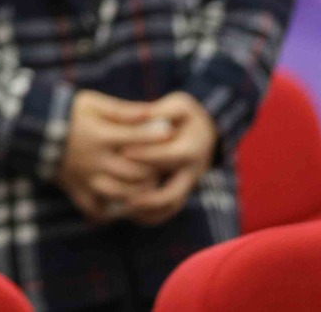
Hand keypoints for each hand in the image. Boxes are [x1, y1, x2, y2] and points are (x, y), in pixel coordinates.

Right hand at [57, 90, 173, 222]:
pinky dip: (116, 211)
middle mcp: (95, 161)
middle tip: (165, 162)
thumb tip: (154, 113)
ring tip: (148, 181)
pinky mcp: (78, 193)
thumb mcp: (92, 103)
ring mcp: (87, 180)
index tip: (171, 133)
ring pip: (125, 195)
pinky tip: (126, 202)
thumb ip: (123, 110)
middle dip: (155, 168)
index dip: (159, 137)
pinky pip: (101, 211)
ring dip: (141, 190)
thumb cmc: (68, 113)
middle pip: (137, 172)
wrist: (33, 131)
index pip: (139, 140)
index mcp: (100, 136)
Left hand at [118, 91, 217, 226]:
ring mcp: (187, 185)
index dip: (146, 154)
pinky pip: (166, 212)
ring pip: (169, 207)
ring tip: (121, 207)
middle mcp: (193, 172)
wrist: (202, 132)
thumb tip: (143, 115)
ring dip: (147, 211)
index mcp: (193, 148)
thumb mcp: (178, 105)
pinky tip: (127, 212)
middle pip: (171, 192)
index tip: (123, 151)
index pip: (170, 156)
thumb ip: (161, 111)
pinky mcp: (180, 193)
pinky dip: (149, 216)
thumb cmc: (184, 114)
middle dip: (146, 194)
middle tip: (118, 189)